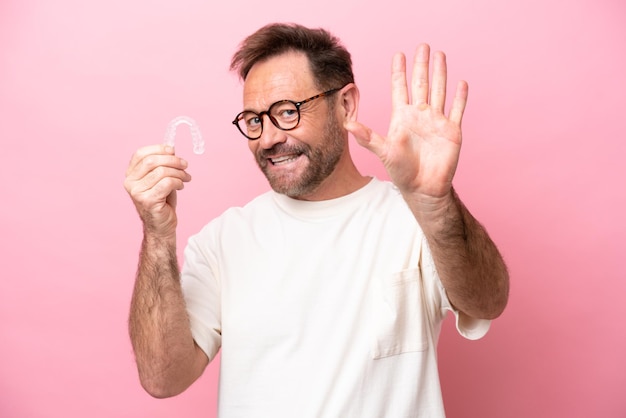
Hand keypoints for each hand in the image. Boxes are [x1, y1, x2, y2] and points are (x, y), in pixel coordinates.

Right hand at [124, 145, 191, 237]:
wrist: (161, 226)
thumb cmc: (161, 201)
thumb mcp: (159, 179)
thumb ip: (161, 165)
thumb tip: (171, 149)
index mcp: (131, 175)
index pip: (141, 154)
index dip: (158, 149)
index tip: (173, 150)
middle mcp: (130, 183)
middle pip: (152, 161)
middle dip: (172, 160)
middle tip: (185, 164)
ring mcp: (137, 193)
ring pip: (162, 172)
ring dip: (179, 172)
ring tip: (185, 177)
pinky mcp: (148, 201)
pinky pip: (167, 183)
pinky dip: (178, 182)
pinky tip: (181, 186)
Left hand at [346, 44, 467, 208]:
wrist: (423, 188)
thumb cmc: (401, 172)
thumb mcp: (383, 151)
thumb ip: (366, 136)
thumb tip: (346, 124)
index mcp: (402, 117)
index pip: (400, 88)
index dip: (399, 72)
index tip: (399, 54)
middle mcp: (419, 115)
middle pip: (421, 83)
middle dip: (421, 65)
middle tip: (422, 46)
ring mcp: (436, 121)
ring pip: (439, 91)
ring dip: (440, 73)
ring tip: (440, 55)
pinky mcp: (452, 131)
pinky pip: (457, 109)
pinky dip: (460, 97)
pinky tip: (461, 83)